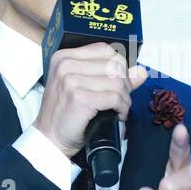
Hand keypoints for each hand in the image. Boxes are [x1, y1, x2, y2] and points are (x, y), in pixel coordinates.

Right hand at [34, 42, 147, 158]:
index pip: (105, 50)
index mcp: (64, 57)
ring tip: (119, 108)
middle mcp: (66, 65)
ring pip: (118, 82)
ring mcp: (71, 80)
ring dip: (125, 98)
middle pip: (114, 65)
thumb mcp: (85, 88)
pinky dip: (122, 108)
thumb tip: (140, 72)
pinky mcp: (80, 98)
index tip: (119, 83)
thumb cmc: (65, 114)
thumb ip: (111, 76)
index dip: (119, 66)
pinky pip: (115, 98)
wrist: (50, 139)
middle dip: (125, 84)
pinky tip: (117, 115)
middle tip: (121, 99)